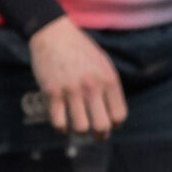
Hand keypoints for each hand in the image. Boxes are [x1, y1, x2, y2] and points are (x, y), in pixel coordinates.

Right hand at [27, 17, 126, 139]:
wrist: (55, 35)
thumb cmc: (82, 50)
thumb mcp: (104, 64)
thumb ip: (109, 87)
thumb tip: (113, 113)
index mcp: (109, 80)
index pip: (119, 114)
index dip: (115, 125)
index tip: (110, 125)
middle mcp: (93, 87)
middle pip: (102, 126)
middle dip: (100, 135)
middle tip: (96, 136)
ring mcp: (71, 91)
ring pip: (80, 128)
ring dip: (79, 132)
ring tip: (78, 128)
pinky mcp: (52, 93)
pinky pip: (58, 122)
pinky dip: (61, 128)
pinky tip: (63, 124)